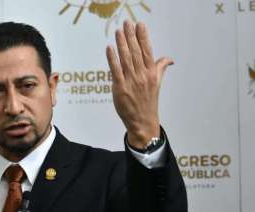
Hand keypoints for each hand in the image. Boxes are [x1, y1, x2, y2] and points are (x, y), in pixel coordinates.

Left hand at [106, 21, 171, 148]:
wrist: (142, 121)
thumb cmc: (148, 102)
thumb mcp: (157, 83)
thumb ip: (160, 68)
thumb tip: (169, 59)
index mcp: (152, 73)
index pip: (147, 51)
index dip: (143, 37)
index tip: (139, 25)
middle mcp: (142, 75)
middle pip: (135, 52)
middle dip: (131, 36)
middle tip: (126, 23)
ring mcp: (131, 81)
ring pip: (126, 58)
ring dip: (121, 43)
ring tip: (118, 31)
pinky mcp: (120, 87)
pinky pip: (116, 70)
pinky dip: (112, 58)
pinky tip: (110, 48)